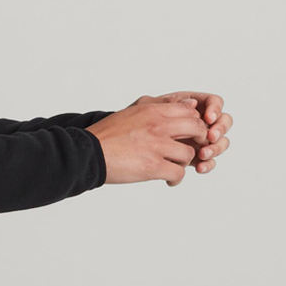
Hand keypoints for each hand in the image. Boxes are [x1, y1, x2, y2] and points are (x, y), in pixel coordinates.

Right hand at [86, 99, 207, 186]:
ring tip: (173, 168)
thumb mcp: (132, 113)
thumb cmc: (107, 135)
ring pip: (189, 154)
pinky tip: (168, 180)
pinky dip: (175, 179)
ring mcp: (157, 146)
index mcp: (151, 110)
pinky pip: (178, 173)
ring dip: (183, 163)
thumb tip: (183, 105)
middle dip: (198, 141)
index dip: (194, 124)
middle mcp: (158, 125)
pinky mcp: (153, 166)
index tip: (188, 134)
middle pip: (196, 129)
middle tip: (190, 150)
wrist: (88, 152)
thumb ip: (156, 109)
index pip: (188, 111)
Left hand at [138, 91, 232, 179]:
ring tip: (202, 155)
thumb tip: (192, 103)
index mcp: (188, 104)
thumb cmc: (130, 123)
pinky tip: (199, 167)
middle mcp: (196, 121)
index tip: (208, 118)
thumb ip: (168, 104)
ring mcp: (196, 139)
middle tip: (210, 137)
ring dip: (216, 148)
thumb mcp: (145, 108)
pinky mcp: (193, 157)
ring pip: (219, 142)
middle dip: (220, 129)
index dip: (215, 108)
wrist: (118, 145)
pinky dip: (207, 164)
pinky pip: (208, 160)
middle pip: (223, 121)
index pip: (214, 102)